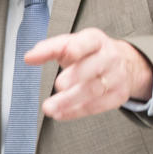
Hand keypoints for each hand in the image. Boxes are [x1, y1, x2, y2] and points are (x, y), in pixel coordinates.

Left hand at [25, 27, 152, 120]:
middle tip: (58, 85)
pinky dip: (76, 111)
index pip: (87, 41)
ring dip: (69, 101)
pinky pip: (97, 106)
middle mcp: (109, 57)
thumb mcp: (70, 44)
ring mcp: (116, 77)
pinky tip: (61, 113)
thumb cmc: (89, 54)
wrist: (124, 64)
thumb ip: (49, 49)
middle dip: (75, 76)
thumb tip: (29, 57)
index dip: (78, 47)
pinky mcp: (118, 96)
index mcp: (95, 40)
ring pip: (94, 90)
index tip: (67, 52)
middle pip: (93, 67)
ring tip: (50, 107)